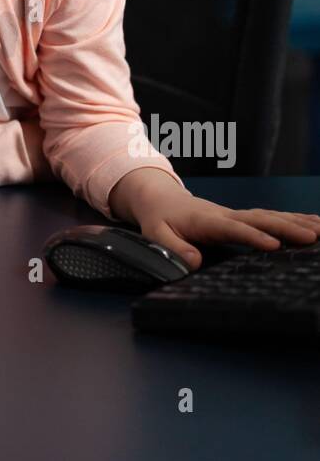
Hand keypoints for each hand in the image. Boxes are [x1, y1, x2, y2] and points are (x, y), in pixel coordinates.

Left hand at [108, 168, 319, 269]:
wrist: (161, 199)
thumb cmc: (159, 220)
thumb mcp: (156, 235)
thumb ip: (173, 248)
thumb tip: (194, 262)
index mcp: (206, 221)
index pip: (232, 228)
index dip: (252, 236)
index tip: (273, 246)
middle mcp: (225, 215)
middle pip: (260, 219)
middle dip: (286, 227)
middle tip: (312, 236)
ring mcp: (236, 215)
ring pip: (269, 216)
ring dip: (296, 221)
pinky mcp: (242, 218)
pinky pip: (270, 218)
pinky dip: (292, 219)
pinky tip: (312, 224)